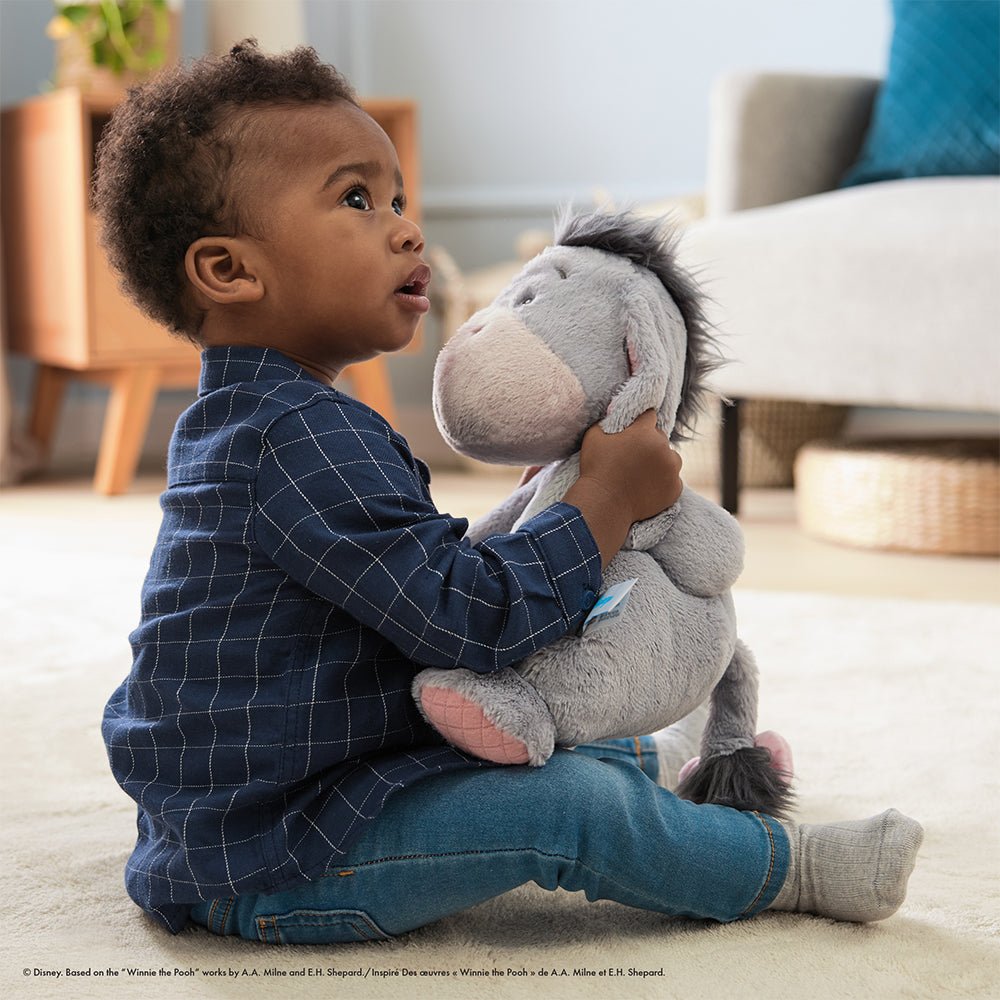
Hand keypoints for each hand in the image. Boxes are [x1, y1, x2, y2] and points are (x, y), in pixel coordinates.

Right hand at [563, 410, 682, 566]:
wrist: (604, 505)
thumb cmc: (596, 469)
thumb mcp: (594, 436)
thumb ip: (607, 420)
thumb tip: (615, 409)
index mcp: (645, 433)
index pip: (650, 416)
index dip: (641, 423)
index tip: (634, 430)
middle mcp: (663, 448)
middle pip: (661, 438)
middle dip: (650, 444)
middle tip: (634, 457)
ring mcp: (671, 470)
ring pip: (671, 458)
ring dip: (661, 462)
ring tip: (642, 474)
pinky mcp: (675, 489)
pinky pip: (673, 480)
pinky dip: (664, 482)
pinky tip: (647, 487)